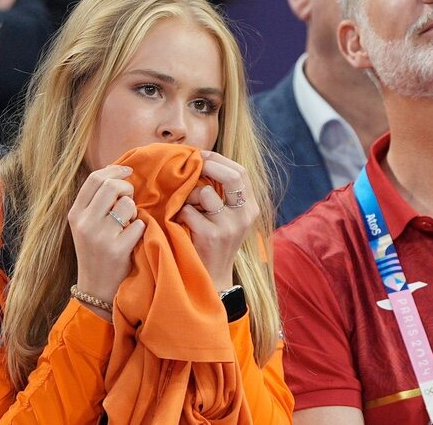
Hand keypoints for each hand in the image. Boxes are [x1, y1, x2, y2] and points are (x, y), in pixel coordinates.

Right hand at [68, 165, 144, 318]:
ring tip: (129, 221)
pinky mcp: (117, 250)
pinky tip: (133, 237)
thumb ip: (96, 202)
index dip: (115, 170)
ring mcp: (100, 237)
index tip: (128, 170)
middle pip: (111, 186)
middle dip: (127, 187)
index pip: (94, 179)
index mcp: (75, 214)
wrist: (96, 287)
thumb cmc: (96, 251)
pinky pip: (138, 225)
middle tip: (131, 197)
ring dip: (134, 210)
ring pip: (127, 205)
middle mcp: (85, 223)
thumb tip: (117, 173)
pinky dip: (140, 228)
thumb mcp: (86, 225)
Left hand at [176, 151, 259, 290]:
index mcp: (251, 208)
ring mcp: (230, 226)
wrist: (212, 277)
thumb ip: (224, 194)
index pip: (241, 172)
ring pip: (206, 192)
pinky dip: (181, 212)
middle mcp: (245, 216)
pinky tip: (183, 222)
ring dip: (190, 195)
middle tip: (193, 164)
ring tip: (187, 206)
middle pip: (233, 176)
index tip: (202, 155)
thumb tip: (205, 161)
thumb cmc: (215, 242)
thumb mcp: (229, 218)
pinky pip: (189, 210)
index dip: (220, 159)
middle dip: (209, 165)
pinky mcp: (211, 236)